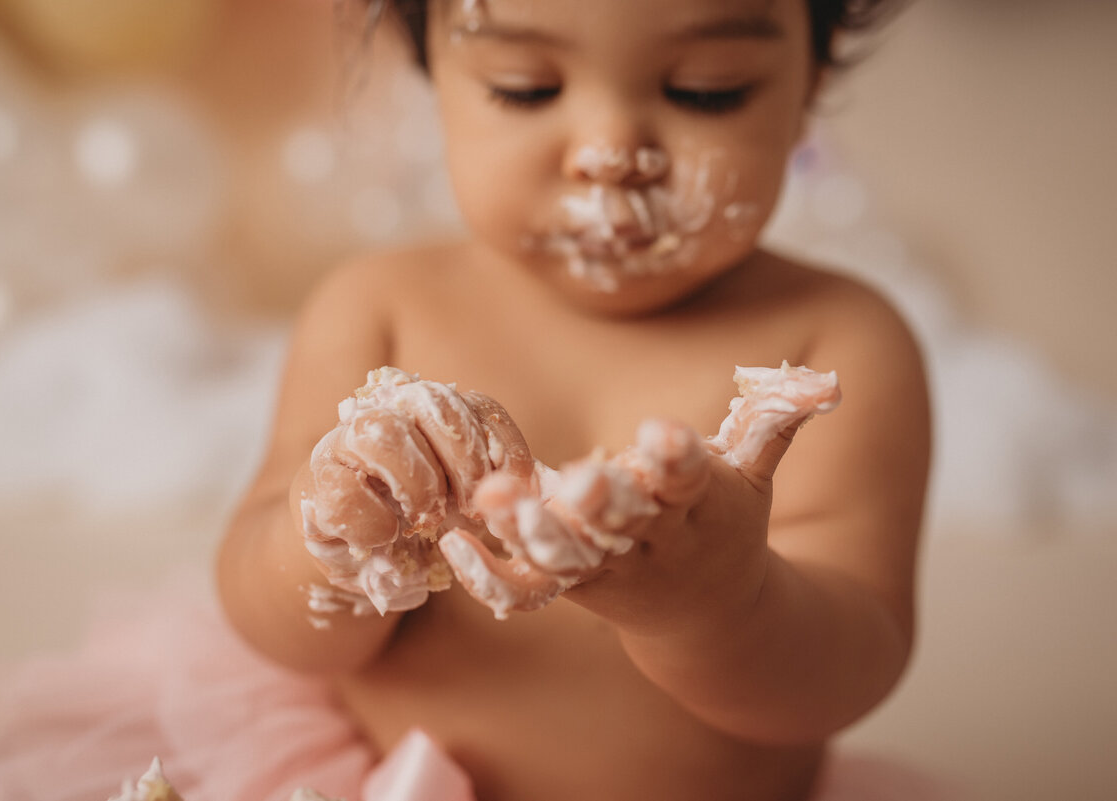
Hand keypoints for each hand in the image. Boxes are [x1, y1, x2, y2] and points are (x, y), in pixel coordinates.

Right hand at [295, 367, 536, 615]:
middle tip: (469, 508)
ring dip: (418, 485)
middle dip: (465, 461)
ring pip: (385, 432)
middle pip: (435, 404)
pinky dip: (373, 522)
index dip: (503, 448)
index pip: (480, 408)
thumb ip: (493, 490)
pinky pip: (345, 490)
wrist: (355, 556)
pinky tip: (384, 537)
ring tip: (425, 520)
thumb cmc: (420, 526)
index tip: (513, 490)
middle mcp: (390, 414)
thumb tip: (524, 491)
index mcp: (434, 416)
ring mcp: (346, 443)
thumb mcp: (465, 507)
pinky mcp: (315, 483)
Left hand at [439, 362, 841, 623]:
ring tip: (496, 503)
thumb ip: (774, 420)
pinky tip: (455, 545)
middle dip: (602, 504)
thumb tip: (826, 380)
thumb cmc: (724, 524)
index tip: (663, 435)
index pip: (692, 476)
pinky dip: (491, 575)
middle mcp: (654, 539)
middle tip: (576, 482)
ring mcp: (609, 569)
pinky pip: (528, 590)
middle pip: (627, 522)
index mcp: (701, 503)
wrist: (712, 617)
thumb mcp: (754, 474)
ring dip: (534, 532)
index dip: (679, 457)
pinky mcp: (571, 588)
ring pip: (570, 556)